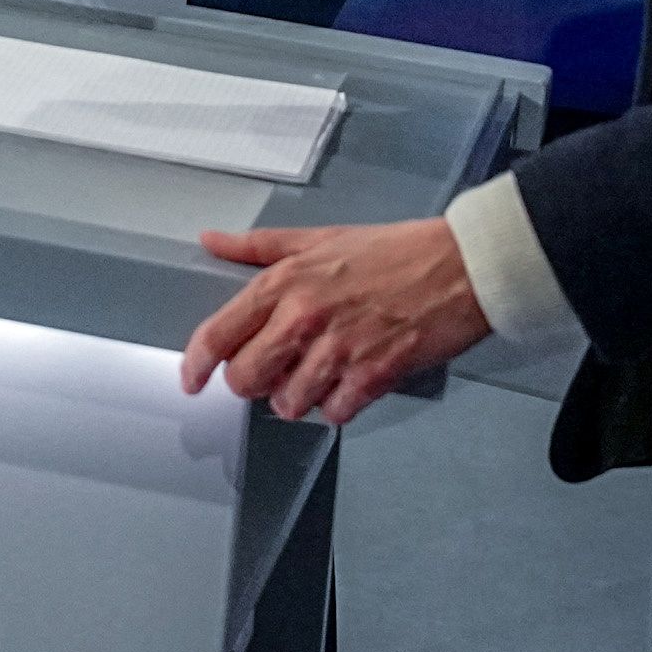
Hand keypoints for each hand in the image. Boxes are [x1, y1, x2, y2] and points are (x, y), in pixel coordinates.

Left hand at [178, 217, 488, 424]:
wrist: (459, 267)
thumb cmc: (394, 251)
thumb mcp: (318, 237)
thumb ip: (258, 246)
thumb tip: (212, 241)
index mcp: (285, 283)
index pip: (219, 333)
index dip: (196, 364)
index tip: (191, 379)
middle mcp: (304, 318)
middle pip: (246, 379)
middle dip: (251, 383)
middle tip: (269, 372)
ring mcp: (338, 351)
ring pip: (287, 403)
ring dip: (295, 398)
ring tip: (313, 377)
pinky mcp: (373, 376)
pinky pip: (333, 413)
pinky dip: (335, 407)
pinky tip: (346, 385)